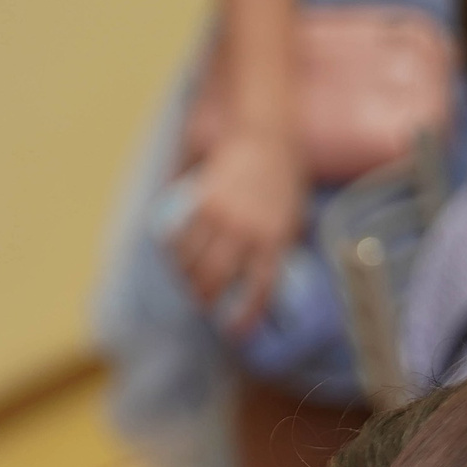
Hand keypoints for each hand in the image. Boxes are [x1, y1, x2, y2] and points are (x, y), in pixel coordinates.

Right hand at [173, 129, 306, 332]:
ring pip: (193, 260)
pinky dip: (173, 250)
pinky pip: (180, 235)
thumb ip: (276, 247)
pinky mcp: (202, 200)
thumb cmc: (283, 178)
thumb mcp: (293, 216)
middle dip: (205, 299)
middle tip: (203, 304)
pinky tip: (173, 256)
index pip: (258, 290)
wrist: (265, 135)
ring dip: (185, 278)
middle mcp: (247, 231)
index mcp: (276, 239)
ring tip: (187, 282)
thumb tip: (258, 279)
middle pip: (216, 280)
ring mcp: (223, 216)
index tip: (235, 331)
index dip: (244, 317)